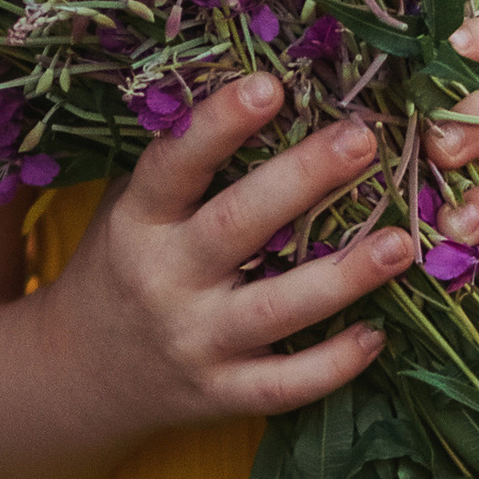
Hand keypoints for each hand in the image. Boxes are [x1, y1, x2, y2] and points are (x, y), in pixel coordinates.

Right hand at [48, 69, 415, 427]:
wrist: (80, 372)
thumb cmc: (123, 266)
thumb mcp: (132, 208)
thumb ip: (188, 168)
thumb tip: (278, 94)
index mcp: (138, 221)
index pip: (175, 165)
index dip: (219, 124)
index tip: (269, 85)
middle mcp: (164, 279)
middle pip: (237, 226)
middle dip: (303, 180)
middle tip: (361, 140)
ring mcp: (194, 341)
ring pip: (274, 310)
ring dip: (342, 278)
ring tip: (398, 244)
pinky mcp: (219, 393)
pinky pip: (283, 386)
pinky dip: (333, 365)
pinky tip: (377, 334)